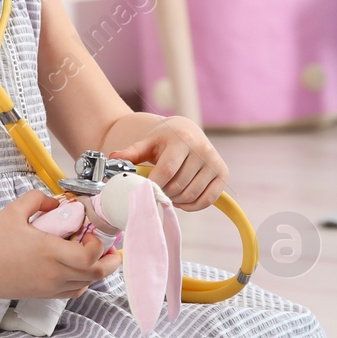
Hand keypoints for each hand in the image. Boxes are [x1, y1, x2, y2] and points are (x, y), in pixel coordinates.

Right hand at [0, 188, 121, 300]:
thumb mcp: (14, 210)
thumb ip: (38, 198)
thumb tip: (57, 202)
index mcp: (49, 252)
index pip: (89, 256)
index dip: (99, 245)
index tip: (91, 232)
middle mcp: (53, 273)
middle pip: (96, 273)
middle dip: (110, 260)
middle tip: (110, 246)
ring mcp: (50, 287)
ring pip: (87, 284)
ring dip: (97, 270)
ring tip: (93, 254)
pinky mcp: (44, 295)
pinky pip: (73, 292)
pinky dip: (83, 281)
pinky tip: (77, 268)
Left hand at [107, 117, 229, 210]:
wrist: (186, 131)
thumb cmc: (163, 140)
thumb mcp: (147, 143)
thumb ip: (131, 153)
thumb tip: (113, 159)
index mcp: (182, 139)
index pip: (167, 170)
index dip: (154, 185)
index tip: (144, 191)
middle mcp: (202, 149)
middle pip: (179, 185)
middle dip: (163, 193)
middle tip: (156, 191)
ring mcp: (214, 162)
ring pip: (191, 194)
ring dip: (176, 200)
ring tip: (167, 192)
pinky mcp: (222, 174)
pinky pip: (208, 200)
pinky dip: (192, 206)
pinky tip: (181, 199)